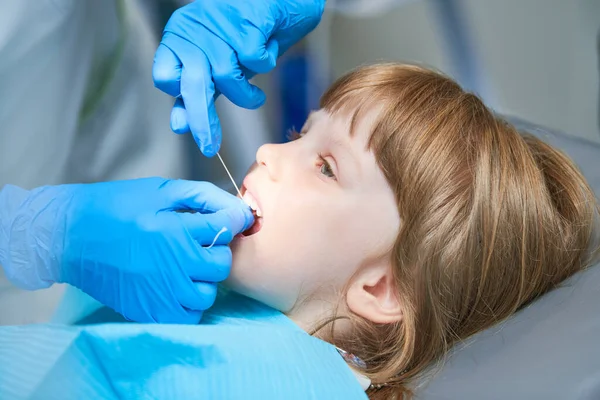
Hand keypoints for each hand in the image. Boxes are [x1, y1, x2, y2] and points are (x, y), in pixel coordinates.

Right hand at [0, 178, 252, 323]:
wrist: (69, 235)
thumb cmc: (115, 207)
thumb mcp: (160, 191)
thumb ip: (203, 197)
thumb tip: (238, 209)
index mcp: (175, 231)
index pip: (227, 228)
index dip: (231, 220)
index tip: (225, 220)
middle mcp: (172, 266)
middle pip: (221, 265)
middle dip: (218, 251)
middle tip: (200, 244)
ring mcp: (160, 293)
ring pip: (206, 295)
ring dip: (204, 280)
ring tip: (186, 267)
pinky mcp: (148, 311)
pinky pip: (187, 316)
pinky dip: (188, 304)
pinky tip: (176, 287)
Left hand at [153, 0, 325, 156]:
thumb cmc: (247, 33)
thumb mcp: (217, 65)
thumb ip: (197, 92)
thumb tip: (180, 125)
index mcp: (180, 37)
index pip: (164, 75)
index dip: (178, 97)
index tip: (187, 120)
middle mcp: (195, 29)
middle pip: (193, 83)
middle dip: (202, 120)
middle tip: (209, 144)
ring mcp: (220, 23)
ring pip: (228, 76)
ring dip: (246, 94)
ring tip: (255, 95)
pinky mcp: (248, 19)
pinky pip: (254, 60)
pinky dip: (264, 63)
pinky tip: (267, 52)